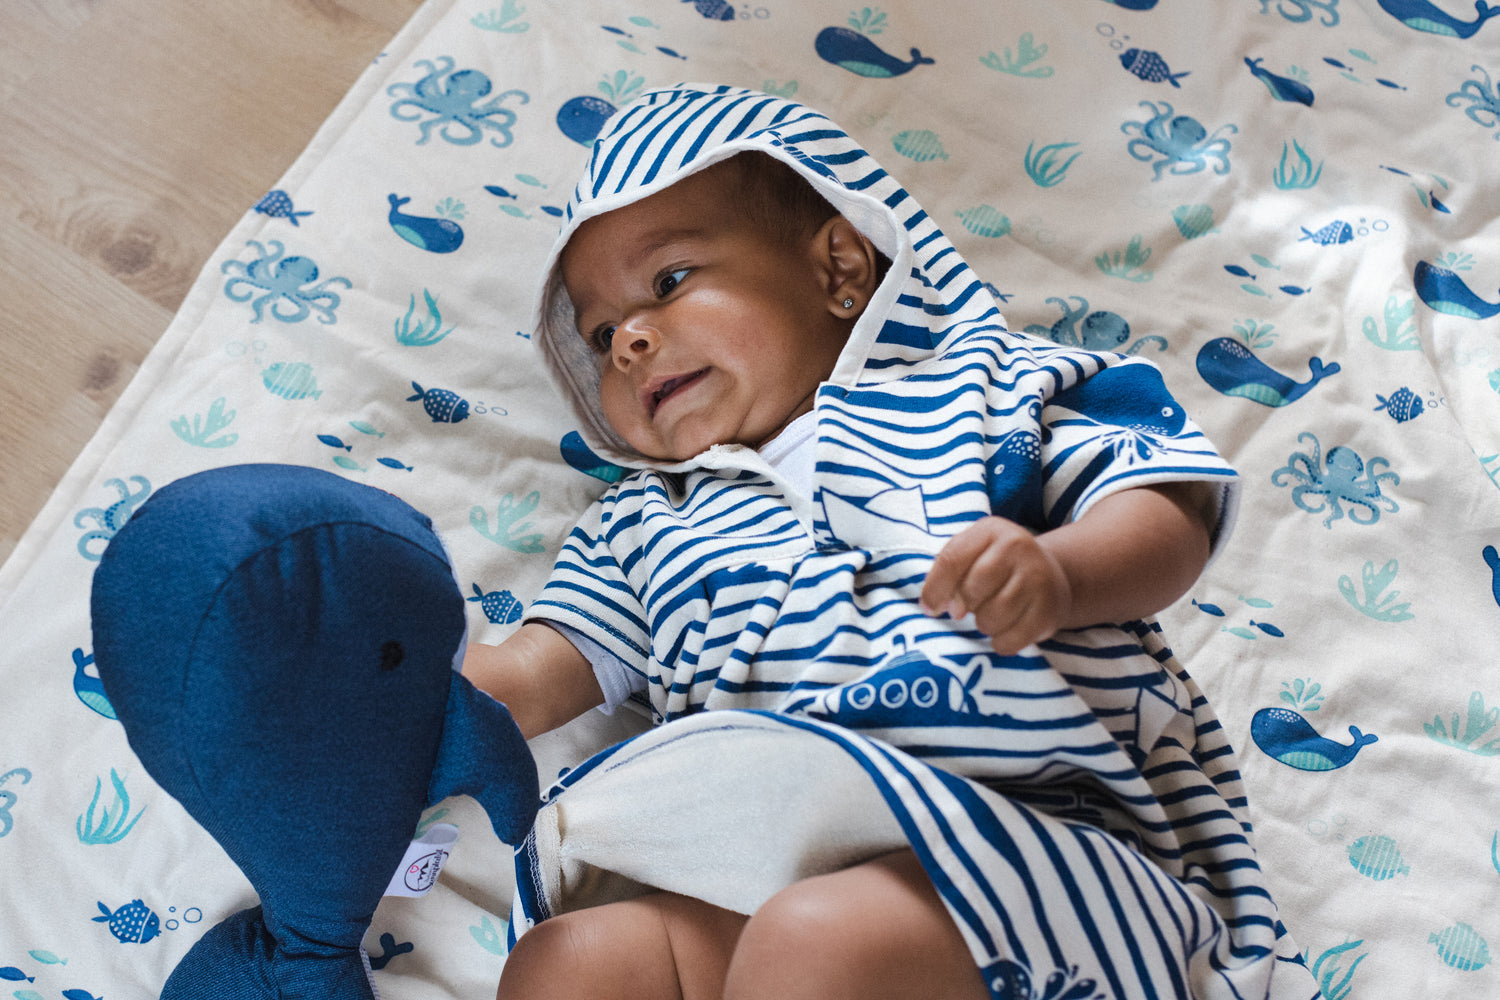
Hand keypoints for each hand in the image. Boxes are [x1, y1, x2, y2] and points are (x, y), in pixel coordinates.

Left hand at [920, 516, 1071, 654]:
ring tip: (992, 614)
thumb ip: (948, 574)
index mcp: (991, 530)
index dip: (936, 589)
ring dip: (984, 624)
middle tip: (973, 606)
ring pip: (991, 618)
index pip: (952, 560)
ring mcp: (1038, 577)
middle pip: (972, 590)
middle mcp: (1019, 546)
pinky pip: (1010, 641)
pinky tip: (1007, 630)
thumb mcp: (972, 555)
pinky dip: (1001, 642)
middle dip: (965, 605)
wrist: (1051, 576)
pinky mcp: (1049, 610)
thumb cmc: (997, 567)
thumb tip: (944, 607)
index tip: (931, 608)